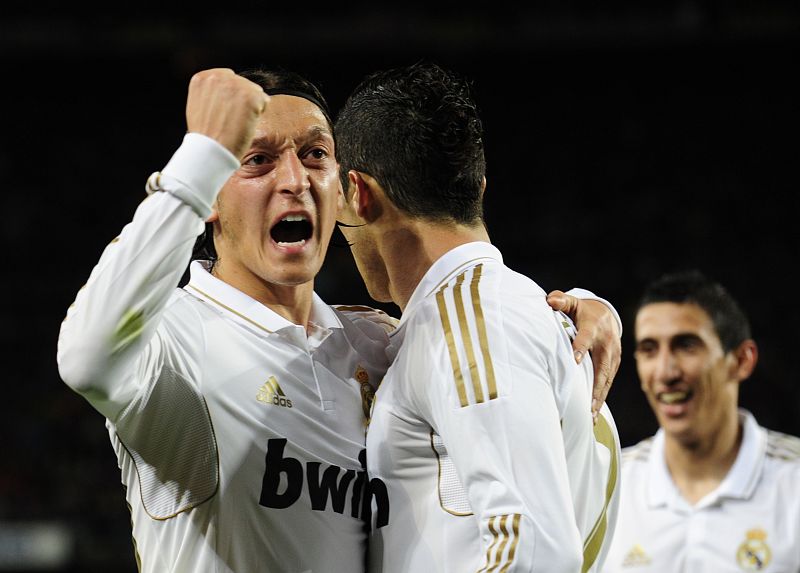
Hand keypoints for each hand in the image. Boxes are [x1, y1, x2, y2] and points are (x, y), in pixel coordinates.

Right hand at [185, 68, 268, 158]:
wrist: (210, 151)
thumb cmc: (206, 136)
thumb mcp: (198, 106)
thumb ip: (211, 93)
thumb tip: (227, 92)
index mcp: (203, 78)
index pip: (228, 78)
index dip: (231, 97)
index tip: (227, 111)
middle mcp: (218, 76)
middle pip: (243, 83)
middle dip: (242, 100)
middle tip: (232, 120)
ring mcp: (234, 85)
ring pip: (255, 91)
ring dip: (251, 106)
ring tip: (236, 123)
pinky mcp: (250, 96)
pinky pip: (264, 101)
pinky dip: (259, 114)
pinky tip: (245, 124)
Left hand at [546, 290, 620, 420]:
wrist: (606, 314)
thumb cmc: (583, 311)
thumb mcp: (573, 303)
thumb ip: (561, 301)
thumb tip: (550, 300)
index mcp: (593, 327)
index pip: (586, 338)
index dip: (581, 348)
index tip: (575, 360)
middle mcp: (605, 343)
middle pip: (601, 367)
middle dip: (595, 387)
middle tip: (587, 405)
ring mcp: (612, 356)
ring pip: (606, 379)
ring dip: (599, 397)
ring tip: (590, 415)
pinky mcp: (615, 364)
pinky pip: (608, 382)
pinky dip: (602, 396)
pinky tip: (594, 412)